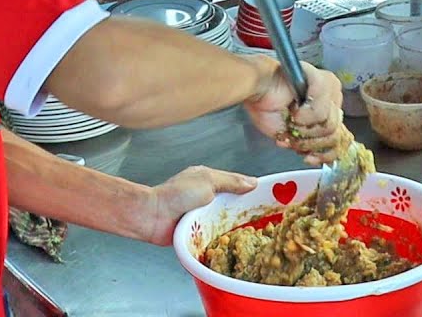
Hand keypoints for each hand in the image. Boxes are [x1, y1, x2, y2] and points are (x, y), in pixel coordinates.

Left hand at [142, 166, 256, 245]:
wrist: (152, 217)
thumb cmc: (175, 195)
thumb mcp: (207, 180)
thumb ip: (231, 181)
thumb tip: (252, 182)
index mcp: (209, 180)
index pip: (237, 183)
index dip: (252, 190)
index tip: (269, 196)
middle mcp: (207, 197)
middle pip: (233, 203)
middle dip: (246, 210)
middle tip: (266, 218)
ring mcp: (203, 215)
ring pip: (226, 220)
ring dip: (235, 225)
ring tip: (254, 231)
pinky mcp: (198, 233)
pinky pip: (216, 235)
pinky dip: (224, 237)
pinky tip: (235, 241)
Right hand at [244, 57, 344, 165]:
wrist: (256, 89)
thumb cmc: (267, 107)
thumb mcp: (292, 136)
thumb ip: (312, 145)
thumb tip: (329, 159)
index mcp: (329, 112)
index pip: (340, 141)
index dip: (324, 154)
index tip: (308, 158)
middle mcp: (333, 99)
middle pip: (335, 136)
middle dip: (309, 141)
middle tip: (293, 131)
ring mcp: (331, 88)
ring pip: (330, 125)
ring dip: (304, 128)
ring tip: (292, 118)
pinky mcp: (324, 80)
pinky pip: (321, 112)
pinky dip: (304, 116)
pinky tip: (294, 108)